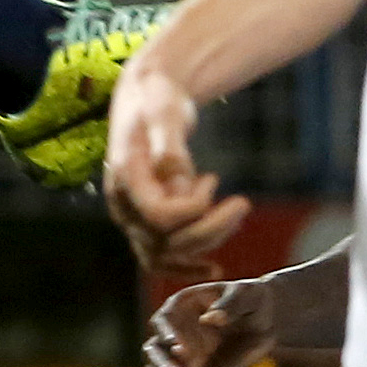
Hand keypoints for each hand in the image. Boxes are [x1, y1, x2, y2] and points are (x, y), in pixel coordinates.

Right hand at [104, 60, 249, 274]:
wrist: (146, 97)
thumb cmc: (156, 100)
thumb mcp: (165, 114)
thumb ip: (171, 148)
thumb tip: (179, 182)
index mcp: (126, 178)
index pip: (160, 216)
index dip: (193, 209)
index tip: (212, 180)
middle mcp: (125, 205)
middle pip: (166, 242)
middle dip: (211, 229)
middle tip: (242, 203)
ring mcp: (133, 217)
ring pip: (167, 254)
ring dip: (207, 243)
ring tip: (234, 213)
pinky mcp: (146, 222)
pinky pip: (160, 258)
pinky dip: (186, 267)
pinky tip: (213, 270)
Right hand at [143, 276, 275, 366]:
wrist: (266, 321)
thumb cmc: (252, 299)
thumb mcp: (245, 296)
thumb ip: (229, 306)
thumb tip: (211, 318)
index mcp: (182, 306)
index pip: (164, 319)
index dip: (167, 333)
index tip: (178, 346)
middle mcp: (177, 330)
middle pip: (155, 347)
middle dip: (161, 363)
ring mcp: (185, 353)